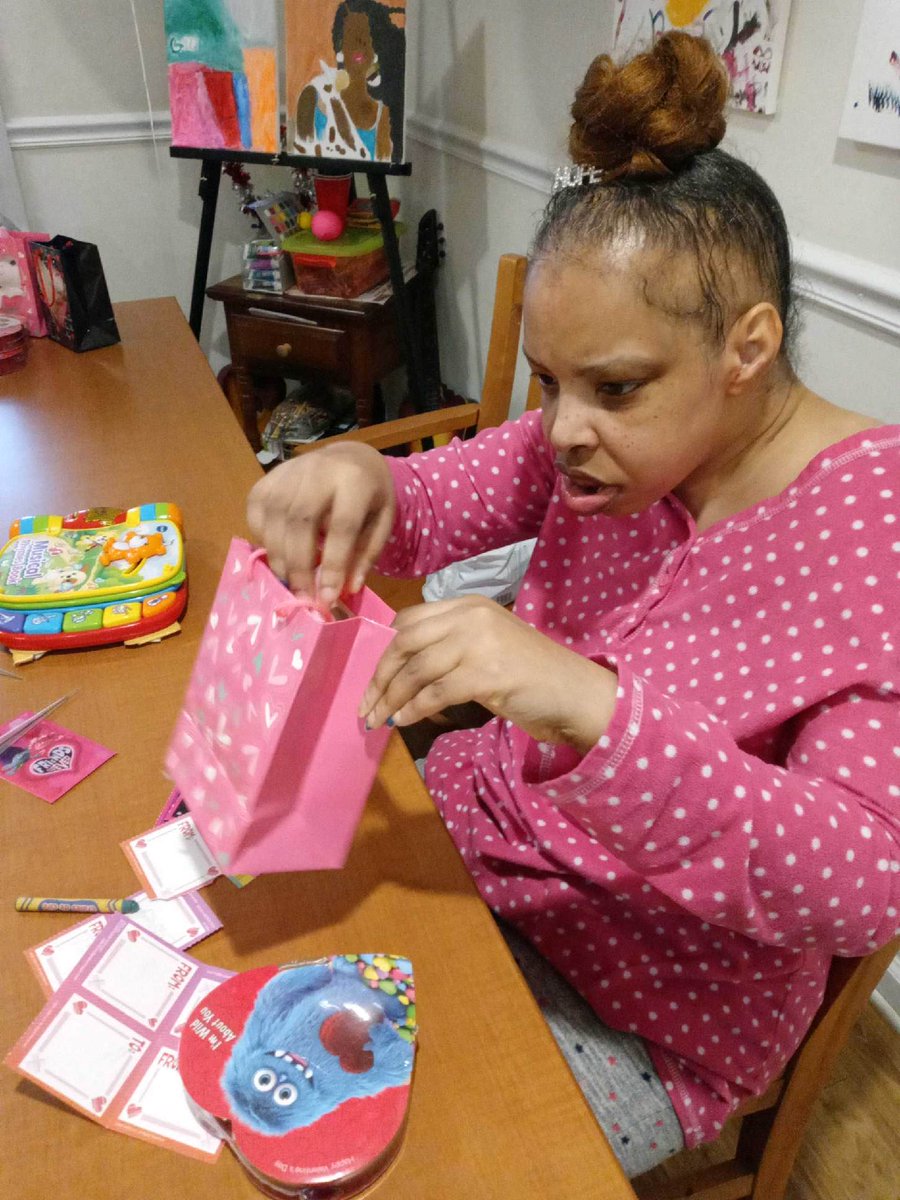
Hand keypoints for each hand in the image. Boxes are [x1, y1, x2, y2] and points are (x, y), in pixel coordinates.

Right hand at [246, 442, 394, 604]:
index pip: (342, 526)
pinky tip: (275, 553)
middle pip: (301, 522)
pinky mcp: (269, 476)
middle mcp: (319, 470)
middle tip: (303, 595)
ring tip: (289, 581)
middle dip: (300, 565)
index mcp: (355, 480)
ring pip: (274, 517)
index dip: (334, 565)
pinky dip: (261, 536)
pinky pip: (256, 509)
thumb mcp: (382, 522)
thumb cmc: (370, 496)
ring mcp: (290, 470)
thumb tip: (347, 589)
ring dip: (278, 556)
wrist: (351, 457)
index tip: (328, 597)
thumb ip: (366, 554)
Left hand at [359, 596, 618, 754]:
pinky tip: (404, 722)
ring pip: (415, 669)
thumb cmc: (532, 676)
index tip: (373, 679)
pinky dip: (414, 709)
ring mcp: (479, 642)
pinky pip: (435, 692)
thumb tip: (400, 675)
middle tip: (366, 705)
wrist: (576, 693)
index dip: (385, 650)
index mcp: (468, 605)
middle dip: (379, 676)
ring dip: (391, 697)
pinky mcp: (486, 673)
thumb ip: (450, 648)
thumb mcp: (487, 647)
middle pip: (405, 642)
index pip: (410, 620)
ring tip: (378, 719)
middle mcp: (471, 616)